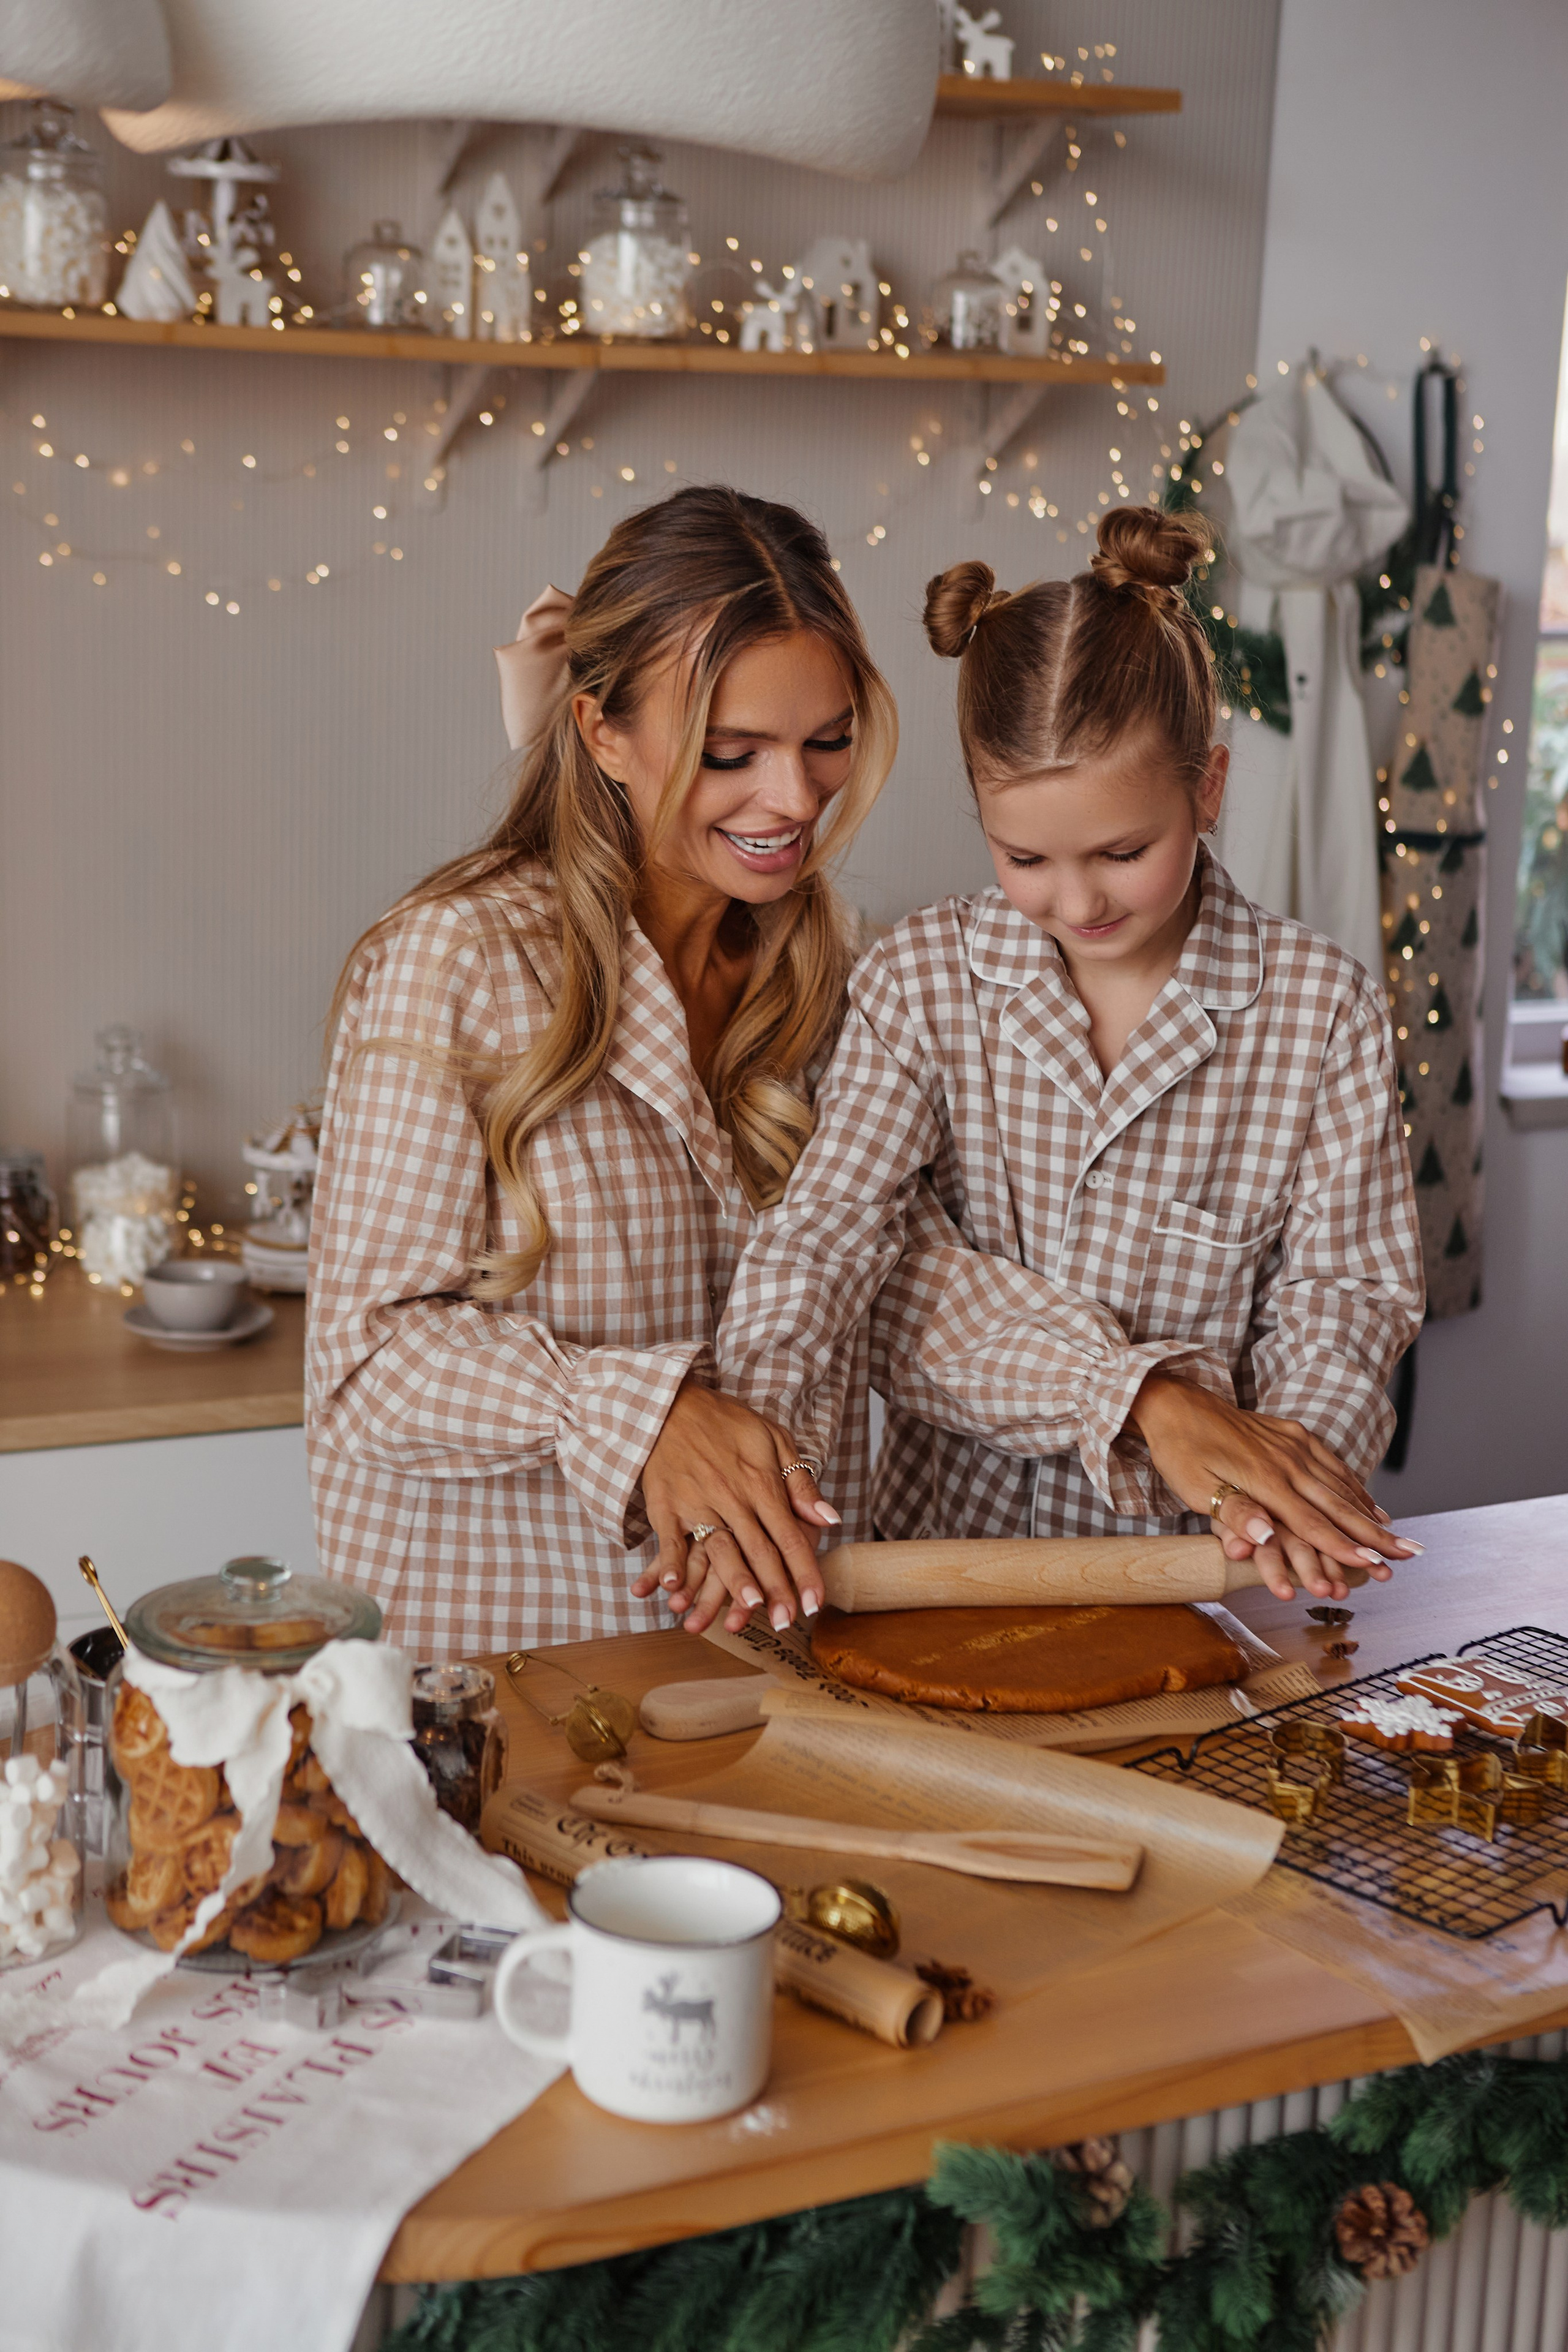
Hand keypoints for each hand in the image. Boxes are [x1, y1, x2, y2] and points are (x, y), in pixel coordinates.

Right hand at [631, 1380, 838, 1634]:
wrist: (670, 1403)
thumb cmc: (724, 1421)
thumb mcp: (773, 1439)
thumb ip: (800, 1481)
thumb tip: (828, 1518)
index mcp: (762, 1483)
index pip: (790, 1536)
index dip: (804, 1572)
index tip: (815, 1604)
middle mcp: (733, 1497)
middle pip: (760, 1550)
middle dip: (776, 1589)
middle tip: (787, 1622)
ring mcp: (698, 1502)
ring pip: (720, 1548)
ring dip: (734, 1580)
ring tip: (748, 1610)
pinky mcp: (666, 1505)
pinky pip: (670, 1540)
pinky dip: (672, 1563)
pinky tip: (675, 1587)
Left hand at [1129, 1376, 1419, 1602]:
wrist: (1175, 1402)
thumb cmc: (1180, 1450)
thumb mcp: (1194, 1487)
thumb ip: (1232, 1513)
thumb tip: (1264, 1537)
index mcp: (1265, 1478)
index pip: (1312, 1522)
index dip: (1343, 1547)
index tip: (1374, 1566)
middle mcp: (1288, 1460)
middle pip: (1338, 1506)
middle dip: (1375, 1536)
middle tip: (1409, 1556)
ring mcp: (1293, 1445)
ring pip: (1341, 1486)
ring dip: (1373, 1515)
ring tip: (1401, 1538)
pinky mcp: (1292, 1434)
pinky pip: (1332, 1464)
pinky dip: (1355, 1487)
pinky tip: (1371, 1504)